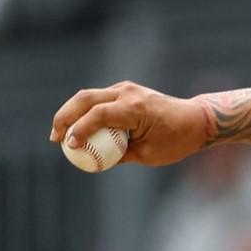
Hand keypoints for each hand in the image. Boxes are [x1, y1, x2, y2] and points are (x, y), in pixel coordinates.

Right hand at [49, 81, 210, 167]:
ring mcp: (125, 89)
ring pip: (88, 96)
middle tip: (55, 137)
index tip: (70, 146)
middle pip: (85, 99)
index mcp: (135, 108)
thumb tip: (94, 160)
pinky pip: (98, 99)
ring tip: (60, 134)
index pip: (99, 114)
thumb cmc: (176, 140)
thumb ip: (120, 155)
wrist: (195, 119)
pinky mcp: (124, 91)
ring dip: (70, 112)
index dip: (80, 129)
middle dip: (65, 117)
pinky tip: (76, 128)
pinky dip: (84, 111)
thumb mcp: (148, 155)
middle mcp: (128, 93)